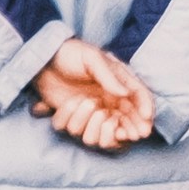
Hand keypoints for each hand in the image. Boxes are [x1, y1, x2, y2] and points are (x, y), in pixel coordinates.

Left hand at [33, 38, 157, 147]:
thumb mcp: (92, 57)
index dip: (145, 112)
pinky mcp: (70, 118)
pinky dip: (70, 117)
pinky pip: (72, 128)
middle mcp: (107, 100)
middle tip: (129, 135)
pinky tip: (68, 103)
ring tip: (89, 103)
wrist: (44, 59)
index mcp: (118, 82)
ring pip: (97, 131)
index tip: (145, 127)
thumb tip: (126, 92)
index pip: (138, 98)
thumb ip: (110, 76)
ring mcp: (89, 111)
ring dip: (91, 121)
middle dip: (128, 129)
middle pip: (124, 121)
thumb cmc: (72, 53)